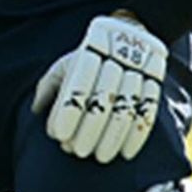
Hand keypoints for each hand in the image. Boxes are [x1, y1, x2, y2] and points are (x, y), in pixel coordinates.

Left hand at [31, 14, 167, 164]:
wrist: (127, 34)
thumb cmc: (86, 59)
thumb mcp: (65, 65)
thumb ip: (49, 87)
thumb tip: (36, 110)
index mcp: (89, 51)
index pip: (78, 85)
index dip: (68, 112)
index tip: (59, 136)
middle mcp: (116, 57)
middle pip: (103, 97)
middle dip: (90, 128)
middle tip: (79, 152)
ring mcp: (139, 68)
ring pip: (127, 106)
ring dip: (113, 136)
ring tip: (101, 157)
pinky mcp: (156, 80)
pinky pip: (149, 110)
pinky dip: (137, 134)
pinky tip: (126, 154)